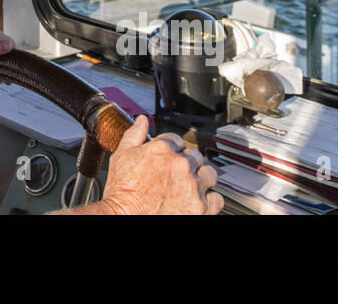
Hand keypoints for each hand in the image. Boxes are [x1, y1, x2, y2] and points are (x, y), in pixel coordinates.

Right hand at [91, 116, 222, 214]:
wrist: (124, 217)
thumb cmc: (121, 192)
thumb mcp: (121, 156)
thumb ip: (134, 134)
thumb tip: (142, 121)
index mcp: (163, 149)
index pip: (176, 140)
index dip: (171, 148)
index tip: (168, 156)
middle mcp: (181, 165)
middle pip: (194, 156)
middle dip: (186, 162)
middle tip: (175, 173)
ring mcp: (192, 187)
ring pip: (209, 174)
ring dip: (202, 177)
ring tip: (191, 184)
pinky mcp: (201, 208)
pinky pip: (217, 199)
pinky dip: (210, 199)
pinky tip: (199, 199)